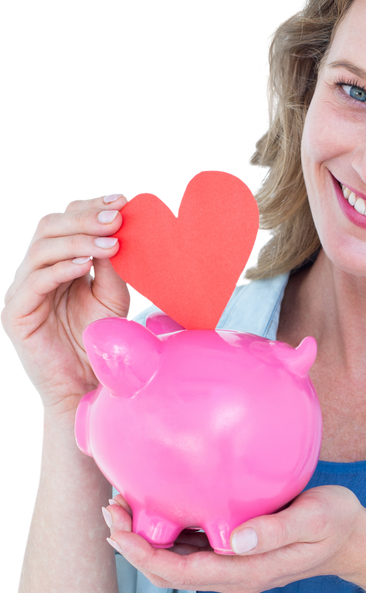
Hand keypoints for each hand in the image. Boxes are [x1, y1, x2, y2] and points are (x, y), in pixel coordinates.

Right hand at [1, 191, 131, 416]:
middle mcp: (34, 272)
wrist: (86, 392)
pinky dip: (62, 268)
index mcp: (56, 263)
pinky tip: (87, 264)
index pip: (66, 221)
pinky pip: (35, 281)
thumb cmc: (99, 345)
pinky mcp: (16, 314)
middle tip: (117, 215)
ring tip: (111, 241)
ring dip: (78, 240)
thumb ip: (112, 266)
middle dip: (85, 217)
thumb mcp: (113, 298)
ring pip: (41, 248)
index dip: (91, 206)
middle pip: (50, 226)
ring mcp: (20, 291)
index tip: (123, 199)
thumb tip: (118, 226)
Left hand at [103, 486, 365, 592]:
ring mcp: (232, 567)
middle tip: (110, 510)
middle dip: (132, 547)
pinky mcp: (235, 552)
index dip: (142, 554)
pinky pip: (190, 550)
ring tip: (121, 506)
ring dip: (144, 540)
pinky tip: (155, 505)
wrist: (355, 540)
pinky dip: (165, 533)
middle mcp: (232, 575)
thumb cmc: (338, 523)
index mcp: (246, 572)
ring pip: (175, 562)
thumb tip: (235, 539)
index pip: (179, 573)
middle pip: (167, 572)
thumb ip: (278, 530)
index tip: (118, 529)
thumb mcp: (316, 520)